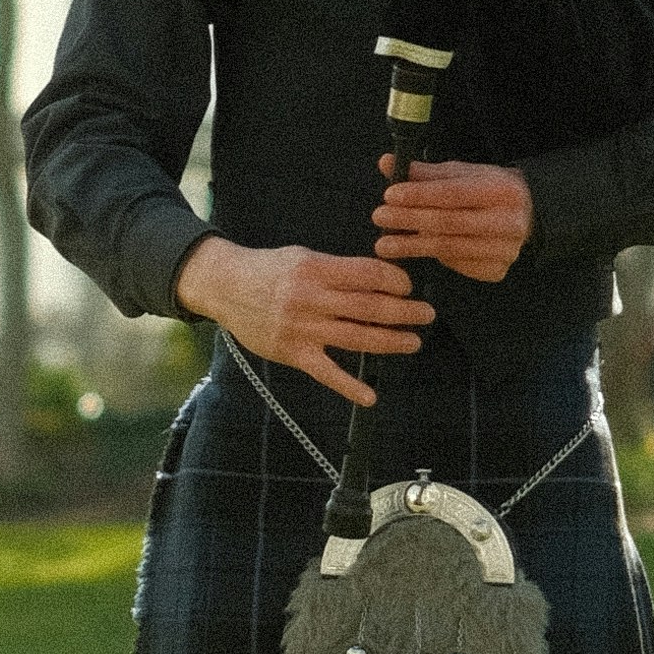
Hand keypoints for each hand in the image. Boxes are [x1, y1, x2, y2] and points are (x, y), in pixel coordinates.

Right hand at [179, 229, 430, 407]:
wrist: (226, 286)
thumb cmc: (270, 269)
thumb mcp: (304, 256)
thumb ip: (338, 269)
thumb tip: (380, 279)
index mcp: (316, 268)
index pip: (368, 274)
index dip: (395, 280)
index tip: (408, 287)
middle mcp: (311, 298)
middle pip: (369, 307)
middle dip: (404, 312)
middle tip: (427, 315)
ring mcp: (302, 328)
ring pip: (356, 338)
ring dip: (391, 342)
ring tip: (413, 342)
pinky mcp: (292, 353)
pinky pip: (326, 373)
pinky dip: (349, 387)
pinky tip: (370, 396)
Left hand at [373, 162, 532, 285]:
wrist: (529, 216)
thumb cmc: (490, 191)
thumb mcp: (464, 174)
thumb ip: (426, 172)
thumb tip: (387, 163)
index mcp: (501, 191)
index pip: (452, 193)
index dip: (419, 195)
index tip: (390, 195)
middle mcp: (507, 223)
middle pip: (448, 223)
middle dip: (409, 220)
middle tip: (380, 218)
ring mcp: (504, 251)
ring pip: (448, 249)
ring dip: (412, 246)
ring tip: (384, 244)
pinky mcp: (495, 271)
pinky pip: (456, 264)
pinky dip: (433, 257)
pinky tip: (415, 251)